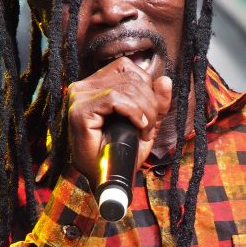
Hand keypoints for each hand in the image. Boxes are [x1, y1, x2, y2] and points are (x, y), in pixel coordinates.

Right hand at [67, 57, 171, 186]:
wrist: (106, 178)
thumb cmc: (122, 152)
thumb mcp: (146, 122)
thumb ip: (157, 102)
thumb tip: (165, 80)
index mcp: (96, 83)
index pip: (128, 67)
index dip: (147, 87)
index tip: (151, 114)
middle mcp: (84, 85)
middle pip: (130, 77)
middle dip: (150, 102)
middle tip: (149, 128)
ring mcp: (80, 96)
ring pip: (126, 87)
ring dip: (144, 110)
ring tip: (144, 131)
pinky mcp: (80, 110)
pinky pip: (115, 98)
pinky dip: (133, 112)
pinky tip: (137, 126)